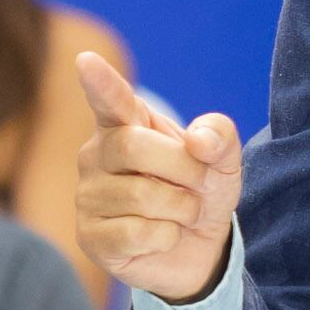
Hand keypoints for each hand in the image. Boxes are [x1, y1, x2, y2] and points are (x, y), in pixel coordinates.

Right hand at [74, 50, 241, 302]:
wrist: (200, 248)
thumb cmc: (201, 190)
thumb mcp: (224, 160)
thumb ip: (219, 136)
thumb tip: (197, 142)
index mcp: (126, 124)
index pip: (111, 100)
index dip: (100, 82)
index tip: (86, 61)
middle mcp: (97, 155)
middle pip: (135, 145)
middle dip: (184, 167)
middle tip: (200, 184)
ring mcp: (88, 196)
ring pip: (142, 195)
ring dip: (182, 208)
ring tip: (181, 213)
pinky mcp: (91, 237)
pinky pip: (138, 233)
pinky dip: (167, 237)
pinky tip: (162, 237)